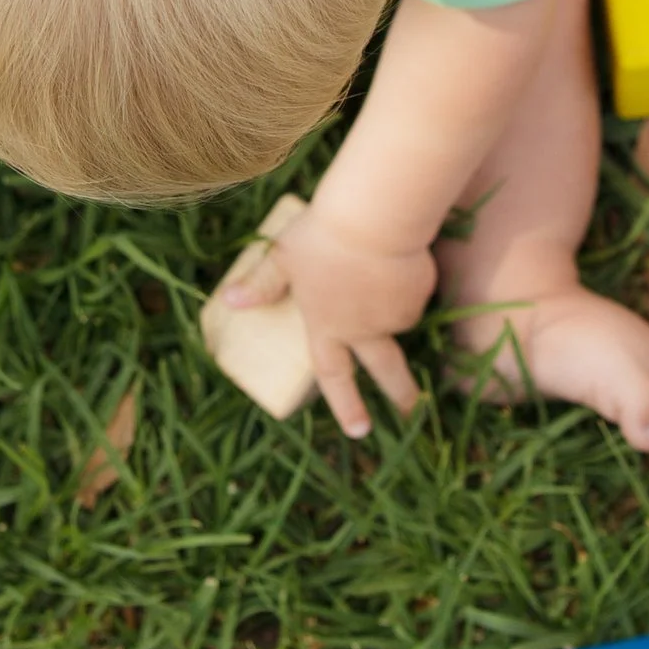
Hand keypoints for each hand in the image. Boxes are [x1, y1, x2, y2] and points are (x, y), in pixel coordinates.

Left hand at [219, 201, 432, 437]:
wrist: (372, 218)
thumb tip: (229, 301)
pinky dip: (407, 279)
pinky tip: (396, 253)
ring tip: (379, 265)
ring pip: (398, 318)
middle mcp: (364, 328)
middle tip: (410, 412)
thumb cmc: (320, 237)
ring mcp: (395, 314)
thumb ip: (261, 283)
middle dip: (400, 394)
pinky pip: (414, 291)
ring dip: (395, 304)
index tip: (359, 431)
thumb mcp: (284, 258)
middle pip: (387, 371)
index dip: (345, 404)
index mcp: (328, 326)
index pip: (334, 375)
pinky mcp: (418, 294)